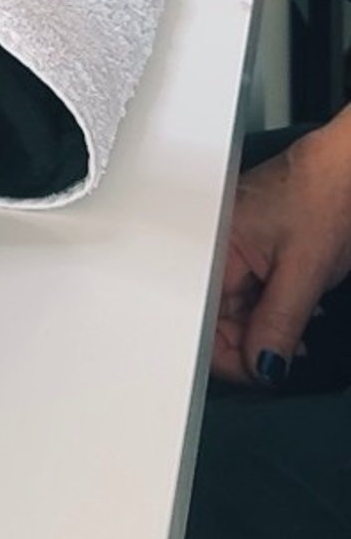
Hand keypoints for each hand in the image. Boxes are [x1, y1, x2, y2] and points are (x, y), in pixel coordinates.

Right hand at [210, 117, 350, 387]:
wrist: (347, 166)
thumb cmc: (323, 195)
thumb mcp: (305, 271)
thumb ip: (279, 323)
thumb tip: (263, 367)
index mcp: (214, 250)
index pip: (203, 323)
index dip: (232, 356)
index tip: (265, 372)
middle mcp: (216, 250)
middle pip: (217, 321)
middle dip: (255, 344)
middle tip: (290, 351)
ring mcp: (234, 250)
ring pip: (238, 312)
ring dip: (269, 329)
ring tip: (301, 322)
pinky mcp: (252, 251)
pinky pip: (252, 296)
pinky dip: (275, 310)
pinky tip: (298, 307)